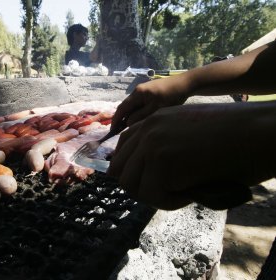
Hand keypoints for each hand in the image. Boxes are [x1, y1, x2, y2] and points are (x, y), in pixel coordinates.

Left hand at [108, 101, 275, 209]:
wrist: (258, 133)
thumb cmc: (231, 135)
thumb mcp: (186, 132)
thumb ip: (162, 145)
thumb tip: (144, 174)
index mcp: (152, 120)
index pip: (123, 149)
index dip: (130, 170)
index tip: (144, 182)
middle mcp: (147, 129)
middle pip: (120, 170)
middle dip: (139, 186)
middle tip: (164, 192)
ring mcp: (152, 145)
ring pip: (131, 185)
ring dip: (153, 195)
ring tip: (181, 192)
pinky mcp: (162, 164)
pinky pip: (152, 196)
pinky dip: (169, 202)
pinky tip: (190, 194)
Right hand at [111, 74, 191, 130]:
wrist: (185, 83)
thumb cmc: (172, 96)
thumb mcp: (156, 109)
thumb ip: (140, 116)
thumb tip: (127, 123)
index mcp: (137, 94)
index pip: (122, 108)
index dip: (116, 120)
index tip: (112, 130)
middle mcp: (137, 90)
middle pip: (126, 107)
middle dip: (122, 119)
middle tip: (120, 132)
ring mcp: (143, 90)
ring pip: (132, 106)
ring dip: (130, 116)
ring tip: (130, 128)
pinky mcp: (149, 92)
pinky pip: (139, 104)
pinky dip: (136, 112)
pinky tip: (139, 119)